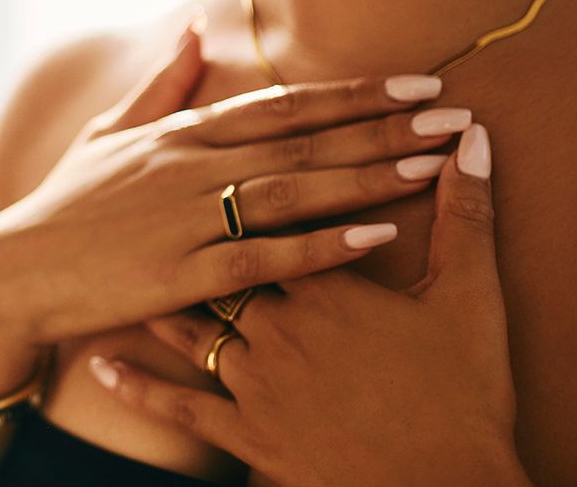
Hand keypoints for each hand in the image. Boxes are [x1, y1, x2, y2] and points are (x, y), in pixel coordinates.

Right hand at [0, 8, 470, 352]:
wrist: (15, 269)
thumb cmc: (67, 204)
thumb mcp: (108, 135)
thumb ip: (158, 87)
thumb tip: (192, 36)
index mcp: (184, 133)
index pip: (285, 104)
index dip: (354, 93)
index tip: (415, 82)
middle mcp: (194, 164)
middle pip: (306, 139)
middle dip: (383, 126)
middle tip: (452, 113)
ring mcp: (189, 216)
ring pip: (297, 189)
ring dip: (369, 174)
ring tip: (433, 165)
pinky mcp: (182, 271)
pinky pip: (267, 256)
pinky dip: (324, 246)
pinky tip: (376, 236)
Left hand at [85, 123, 532, 486]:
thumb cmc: (466, 396)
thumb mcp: (473, 298)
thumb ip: (467, 214)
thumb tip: (472, 139)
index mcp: (326, 285)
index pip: (286, 212)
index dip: (274, 180)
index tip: (244, 152)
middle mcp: (278, 326)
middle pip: (227, 260)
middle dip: (204, 230)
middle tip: (164, 199)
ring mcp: (256, 382)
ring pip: (192, 322)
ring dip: (161, 293)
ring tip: (127, 266)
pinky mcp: (247, 436)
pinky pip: (179, 407)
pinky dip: (138, 386)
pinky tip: (103, 365)